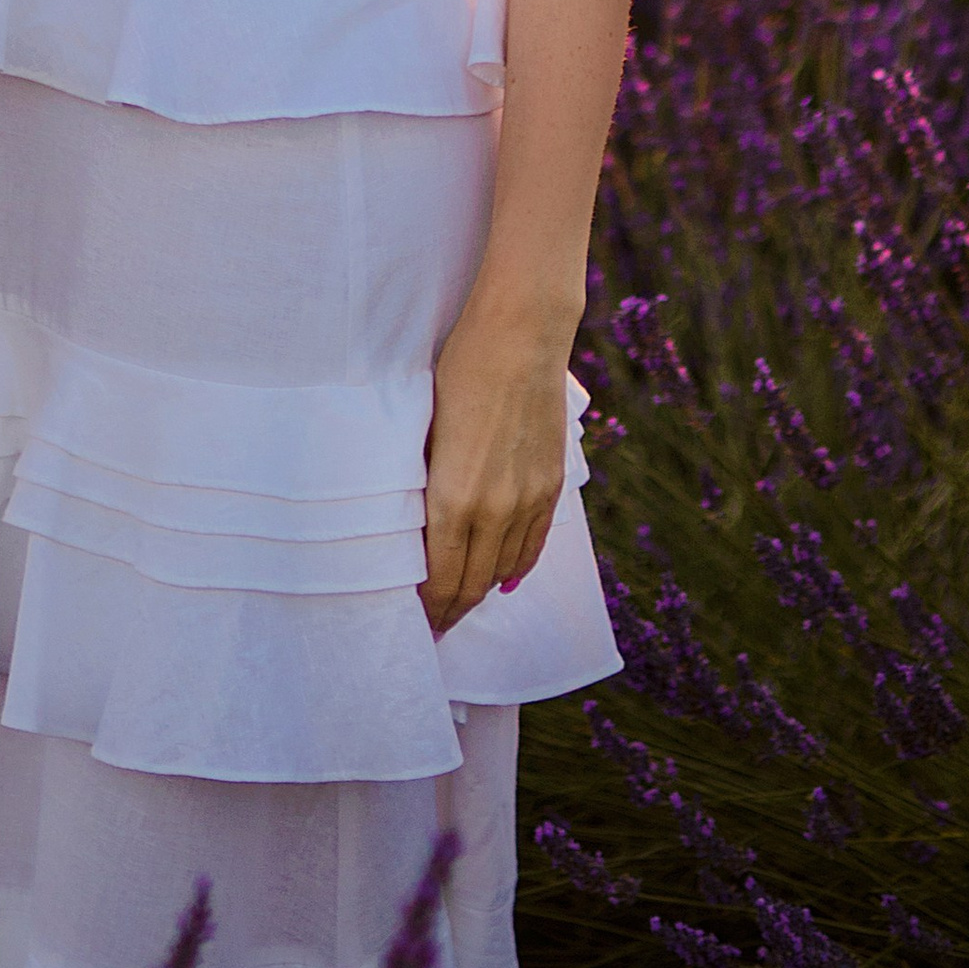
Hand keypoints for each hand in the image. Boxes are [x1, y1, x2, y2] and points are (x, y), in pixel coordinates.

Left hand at [421, 322, 568, 632]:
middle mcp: (494, 511)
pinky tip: (504, 579)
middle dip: (451, 612)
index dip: (429, 608)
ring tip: (463, 605)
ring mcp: (528, 501)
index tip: (418, 623)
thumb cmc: (459, 373)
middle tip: (436, 629)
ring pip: (504, 570)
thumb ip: (426, 486)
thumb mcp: (425, 432)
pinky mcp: (551, 485)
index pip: (440, 579)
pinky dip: (516, 567)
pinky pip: (534, 545)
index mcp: (453, 500)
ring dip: (482, 590)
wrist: (520, 338)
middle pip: (472, 584)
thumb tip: (422, 528)